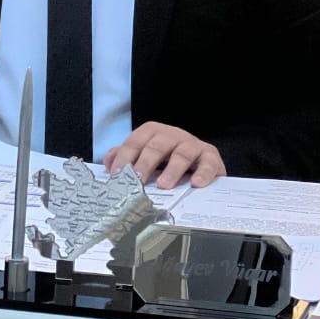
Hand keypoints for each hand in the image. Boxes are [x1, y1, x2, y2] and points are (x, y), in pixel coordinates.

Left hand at [104, 122, 225, 189]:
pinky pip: (208, 163)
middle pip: (157, 146)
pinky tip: (196, 183)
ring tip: (164, 184)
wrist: (201, 161)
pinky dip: (203, 173)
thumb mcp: (147, 157)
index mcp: (154, 134)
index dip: (125, 157)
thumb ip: (127, 157)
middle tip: (138, 179)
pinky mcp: (210, 157)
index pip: (136, 141)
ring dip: (172, 170)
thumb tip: (109, 161)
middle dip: (145, 163)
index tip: (117, 173)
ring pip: (181, 153)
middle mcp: (173, 136)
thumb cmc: (169, 159)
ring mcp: (192, 145)